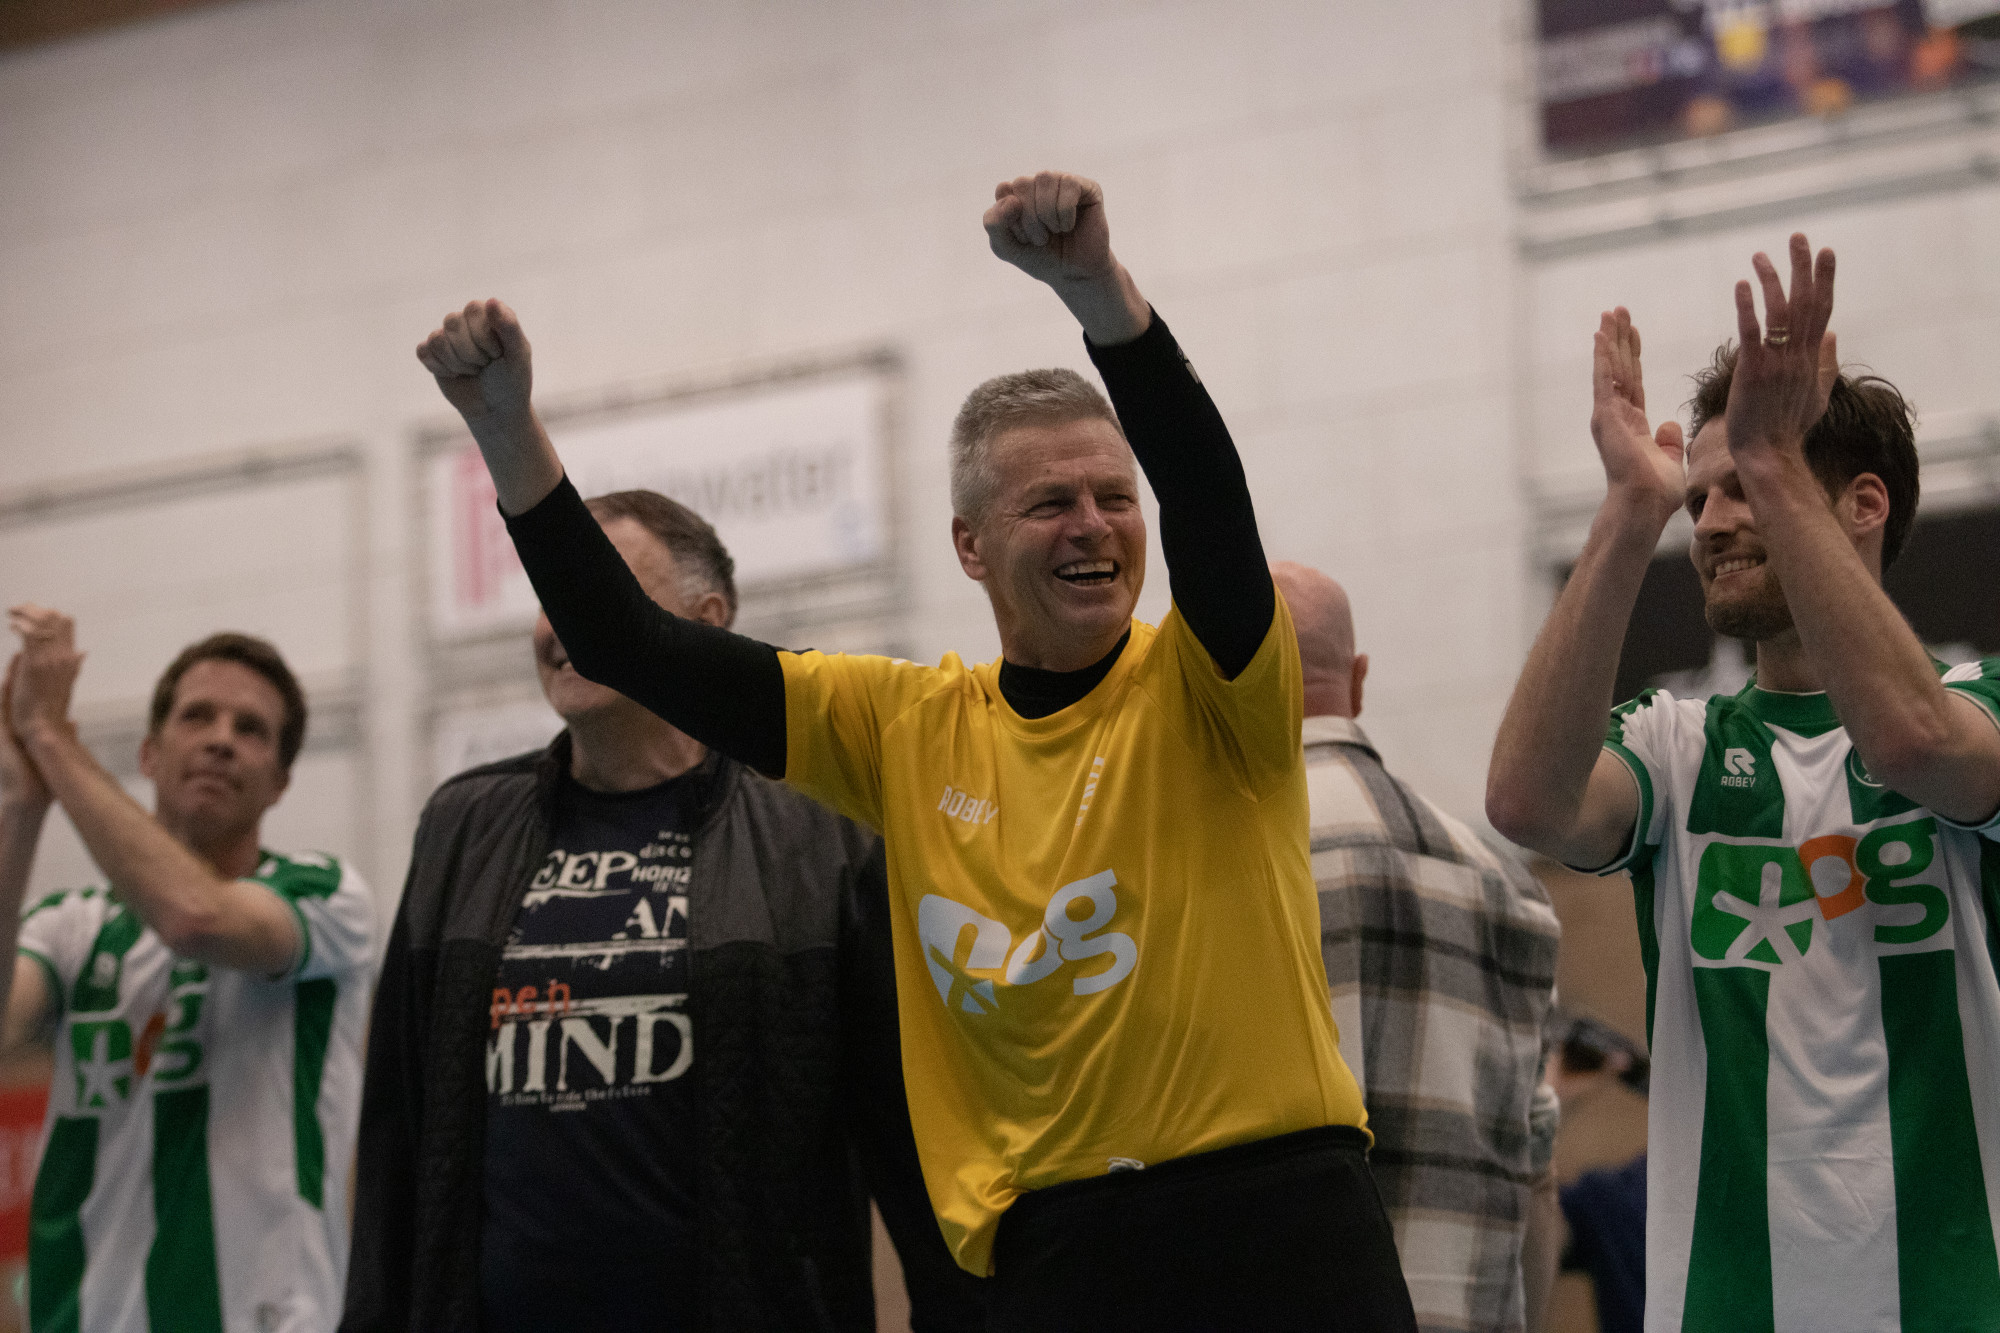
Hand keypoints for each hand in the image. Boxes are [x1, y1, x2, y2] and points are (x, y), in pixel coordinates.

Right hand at [0, 659, 48, 809]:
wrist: (28, 797)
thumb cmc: (41, 780)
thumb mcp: (54, 752)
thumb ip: (63, 734)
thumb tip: (74, 722)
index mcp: (26, 729)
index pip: (29, 699)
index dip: (33, 681)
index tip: (39, 662)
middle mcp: (14, 727)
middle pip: (16, 694)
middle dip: (20, 673)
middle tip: (24, 651)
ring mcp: (5, 731)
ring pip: (5, 698)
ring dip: (10, 678)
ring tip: (16, 657)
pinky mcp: (1, 736)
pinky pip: (0, 711)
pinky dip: (2, 696)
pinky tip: (4, 681)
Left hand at [6, 606, 80, 750]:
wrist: (44, 726)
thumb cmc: (51, 709)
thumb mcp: (68, 683)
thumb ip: (74, 665)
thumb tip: (84, 652)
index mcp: (71, 658)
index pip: (67, 622)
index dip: (50, 613)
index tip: (33, 614)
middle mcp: (64, 655)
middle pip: (55, 616)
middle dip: (34, 608)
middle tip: (18, 609)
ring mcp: (50, 659)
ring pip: (42, 621)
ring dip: (24, 612)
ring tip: (12, 614)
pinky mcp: (35, 664)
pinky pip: (29, 634)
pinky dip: (20, 625)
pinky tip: (12, 626)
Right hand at [416, 299, 533, 427]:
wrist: (496, 410)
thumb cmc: (512, 381)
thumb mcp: (518, 355)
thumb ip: (509, 327)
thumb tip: (491, 301)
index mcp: (490, 314)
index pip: (473, 309)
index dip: (484, 336)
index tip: (498, 354)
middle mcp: (466, 320)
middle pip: (452, 322)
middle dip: (471, 352)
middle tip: (485, 364)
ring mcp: (448, 336)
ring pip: (437, 339)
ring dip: (457, 363)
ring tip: (472, 370)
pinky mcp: (432, 352)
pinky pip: (424, 351)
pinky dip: (441, 369)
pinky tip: (456, 375)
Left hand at [983, 171, 1115, 286]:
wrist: (1074, 275)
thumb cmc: (1041, 258)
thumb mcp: (1005, 247)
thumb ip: (993, 224)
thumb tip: (1012, 199)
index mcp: (1018, 192)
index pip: (1004, 189)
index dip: (1011, 219)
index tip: (1024, 238)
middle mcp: (1039, 183)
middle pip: (1022, 183)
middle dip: (1029, 219)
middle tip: (1041, 239)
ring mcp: (1062, 182)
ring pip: (1044, 179)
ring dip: (1047, 214)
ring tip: (1055, 232)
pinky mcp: (1087, 187)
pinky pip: (1069, 185)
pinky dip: (1065, 213)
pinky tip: (1069, 225)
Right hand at [1590, 308, 1684, 521]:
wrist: (1644, 504)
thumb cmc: (1656, 492)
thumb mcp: (1669, 459)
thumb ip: (1668, 441)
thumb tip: (1669, 425)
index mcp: (1633, 424)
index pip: (1633, 381)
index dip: (1633, 355)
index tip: (1633, 331)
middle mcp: (1616, 416)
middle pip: (1620, 368)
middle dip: (1619, 338)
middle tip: (1617, 310)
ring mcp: (1608, 415)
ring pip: (1610, 368)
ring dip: (1610, 339)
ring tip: (1610, 312)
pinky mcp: (1605, 415)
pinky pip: (1604, 378)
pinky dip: (1602, 356)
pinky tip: (1600, 334)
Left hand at [1725, 233, 1838, 460]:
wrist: (1768, 454)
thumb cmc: (1789, 427)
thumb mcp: (1818, 394)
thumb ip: (1826, 362)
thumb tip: (1834, 333)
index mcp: (1811, 358)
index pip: (1822, 309)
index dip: (1824, 279)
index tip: (1826, 251)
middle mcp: (1798, 356)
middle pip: (1805, 302)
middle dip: (1803, 267)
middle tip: (1797, 237)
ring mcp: (1777, 363)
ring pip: (1779, 312)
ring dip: (1771, 280)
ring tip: (1760, 255)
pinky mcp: (1752, 372)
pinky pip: (1751, 333)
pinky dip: (1747, 308)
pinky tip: (1741, 285)